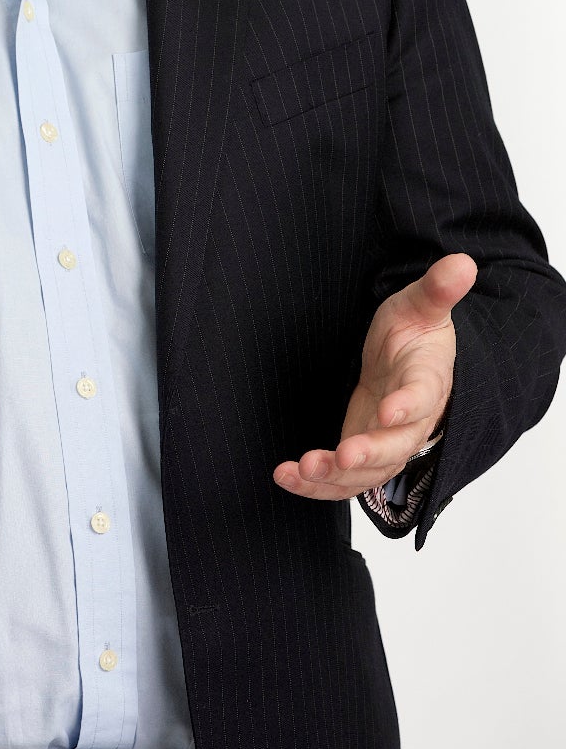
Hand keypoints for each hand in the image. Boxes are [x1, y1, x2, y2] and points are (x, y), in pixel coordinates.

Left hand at [273, 252, 475, 501]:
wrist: (407, 360)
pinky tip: (285, 476)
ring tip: (301, 468)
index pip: (423, 396)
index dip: (408, 404)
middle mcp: (411, 421)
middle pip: (396, 447)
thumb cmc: (414, 333)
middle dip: (368, 453)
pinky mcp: (363, 455)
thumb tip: (463, 262)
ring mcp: (386, 442)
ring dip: (335, 476)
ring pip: (367, 473)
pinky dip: (315, 485)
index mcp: (427, 381)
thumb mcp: (420, 306)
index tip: (389, 409)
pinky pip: (343, 480)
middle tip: (340, 454)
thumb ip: (437, 289)